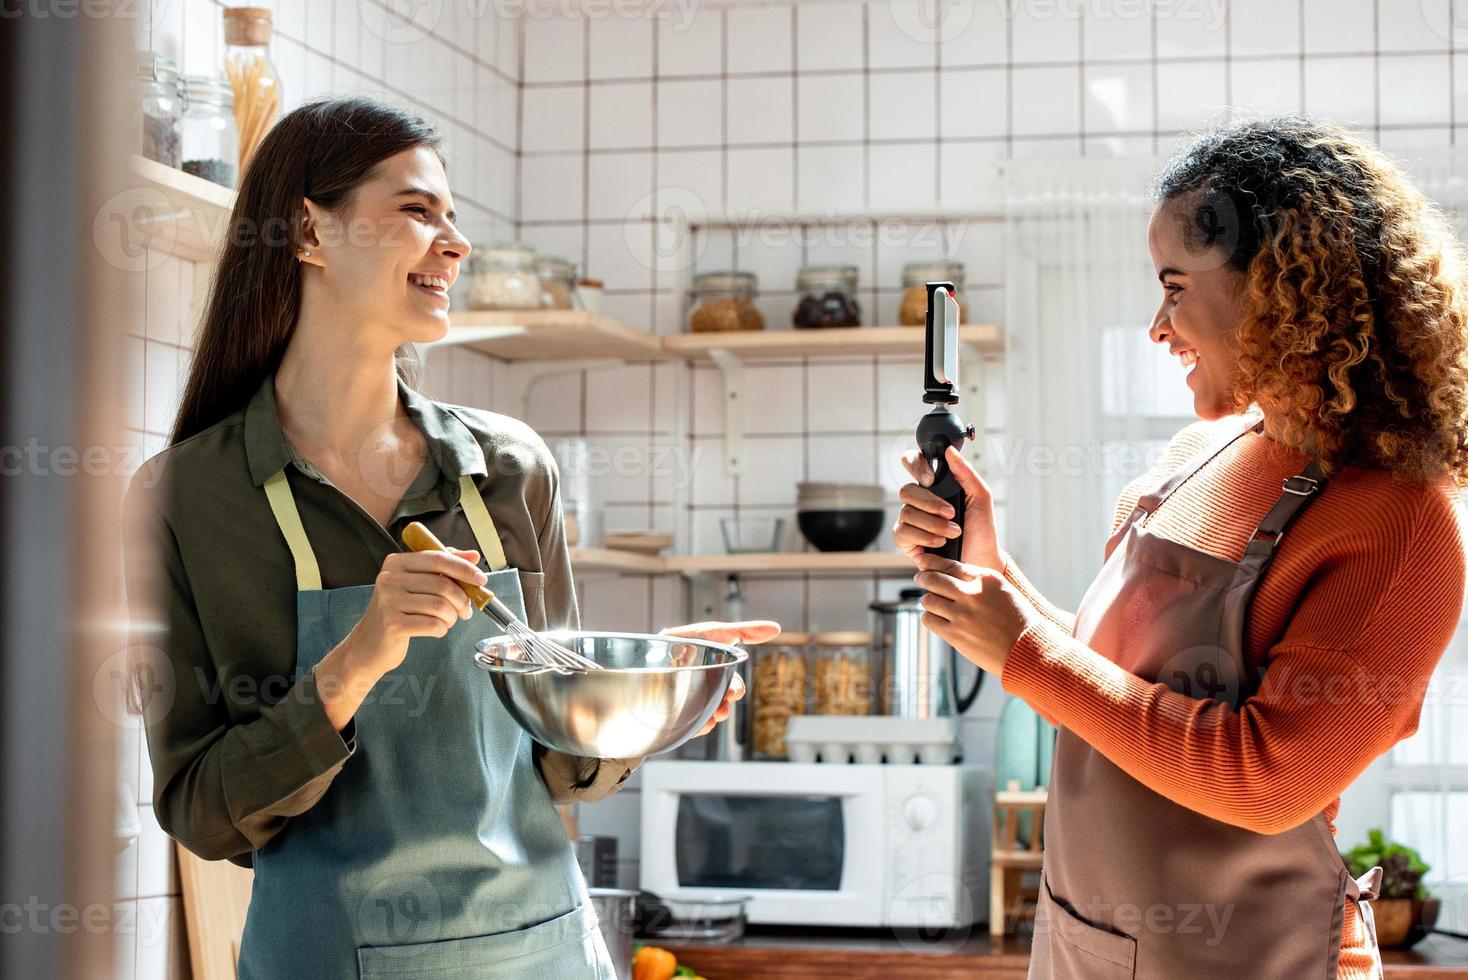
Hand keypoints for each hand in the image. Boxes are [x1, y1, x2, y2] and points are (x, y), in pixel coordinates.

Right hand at [347, 547, 486, 677]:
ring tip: (448, 621)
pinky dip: (442, 629)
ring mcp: (389, 601)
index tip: (481, 579)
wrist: (368, 645)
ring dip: (452, 617)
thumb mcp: (416, 584)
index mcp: (397, 562)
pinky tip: (436, 630)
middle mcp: (389, 578)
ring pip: (440, 606)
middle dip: (462, 600)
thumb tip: (473, 556)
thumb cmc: (397, 612)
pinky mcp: (392, 624)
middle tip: (466, 610)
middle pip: (442, 584)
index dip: (464, 568)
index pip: (438, 558)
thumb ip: (443, 567)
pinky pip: (433, 625)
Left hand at [660, 620, 780, 736]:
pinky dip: (699, 726)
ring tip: (712, 716)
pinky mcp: (674, 715)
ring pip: (709, 716)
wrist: (641, 656)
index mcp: (713, 671)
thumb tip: (777, 629)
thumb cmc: (679, 641)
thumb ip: (745, 632)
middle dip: (726, 706)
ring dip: (714, 717)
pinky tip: (700, 722)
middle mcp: (702, 687)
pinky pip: (692, 727)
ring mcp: (687, 701)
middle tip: (723, 707)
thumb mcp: (715, 632)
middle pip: (721, 703)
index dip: (736, 690)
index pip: (731, 685)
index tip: (734, 693)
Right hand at [893, 445, 1002, 569]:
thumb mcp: (981, 497)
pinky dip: (924, 537)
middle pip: (906, 490)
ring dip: (933, 524)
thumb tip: (950, 450)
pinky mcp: (905, 540)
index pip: (913, 463)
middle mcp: (918, 501)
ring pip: (906, 512)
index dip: (915, 465)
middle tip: (951, 513)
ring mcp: (910, 520)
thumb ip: (966, 472)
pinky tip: (940, 543)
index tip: (931, 478)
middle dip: (930, 503)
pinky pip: (903, 532)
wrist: (981, 559)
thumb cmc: (981, 528)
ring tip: (953, 532)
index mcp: (934, 485)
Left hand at [912, 553, 1041, 675]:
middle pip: (933, 579)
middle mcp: (972, 594)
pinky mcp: (955, 634)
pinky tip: (935, 617)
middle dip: (923, 578)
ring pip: (929, 600)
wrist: (1027, 649)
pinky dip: (929, 617)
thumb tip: (952, 574)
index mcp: (986, 579)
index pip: (950, 564)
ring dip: (927, 600)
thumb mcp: (1003, 591)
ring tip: (931, 602)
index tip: (924, 562)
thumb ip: (979, 581)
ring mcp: (962, 615)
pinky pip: (929, 620)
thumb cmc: (1018, 620)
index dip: (932, 562)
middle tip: (920, 579)